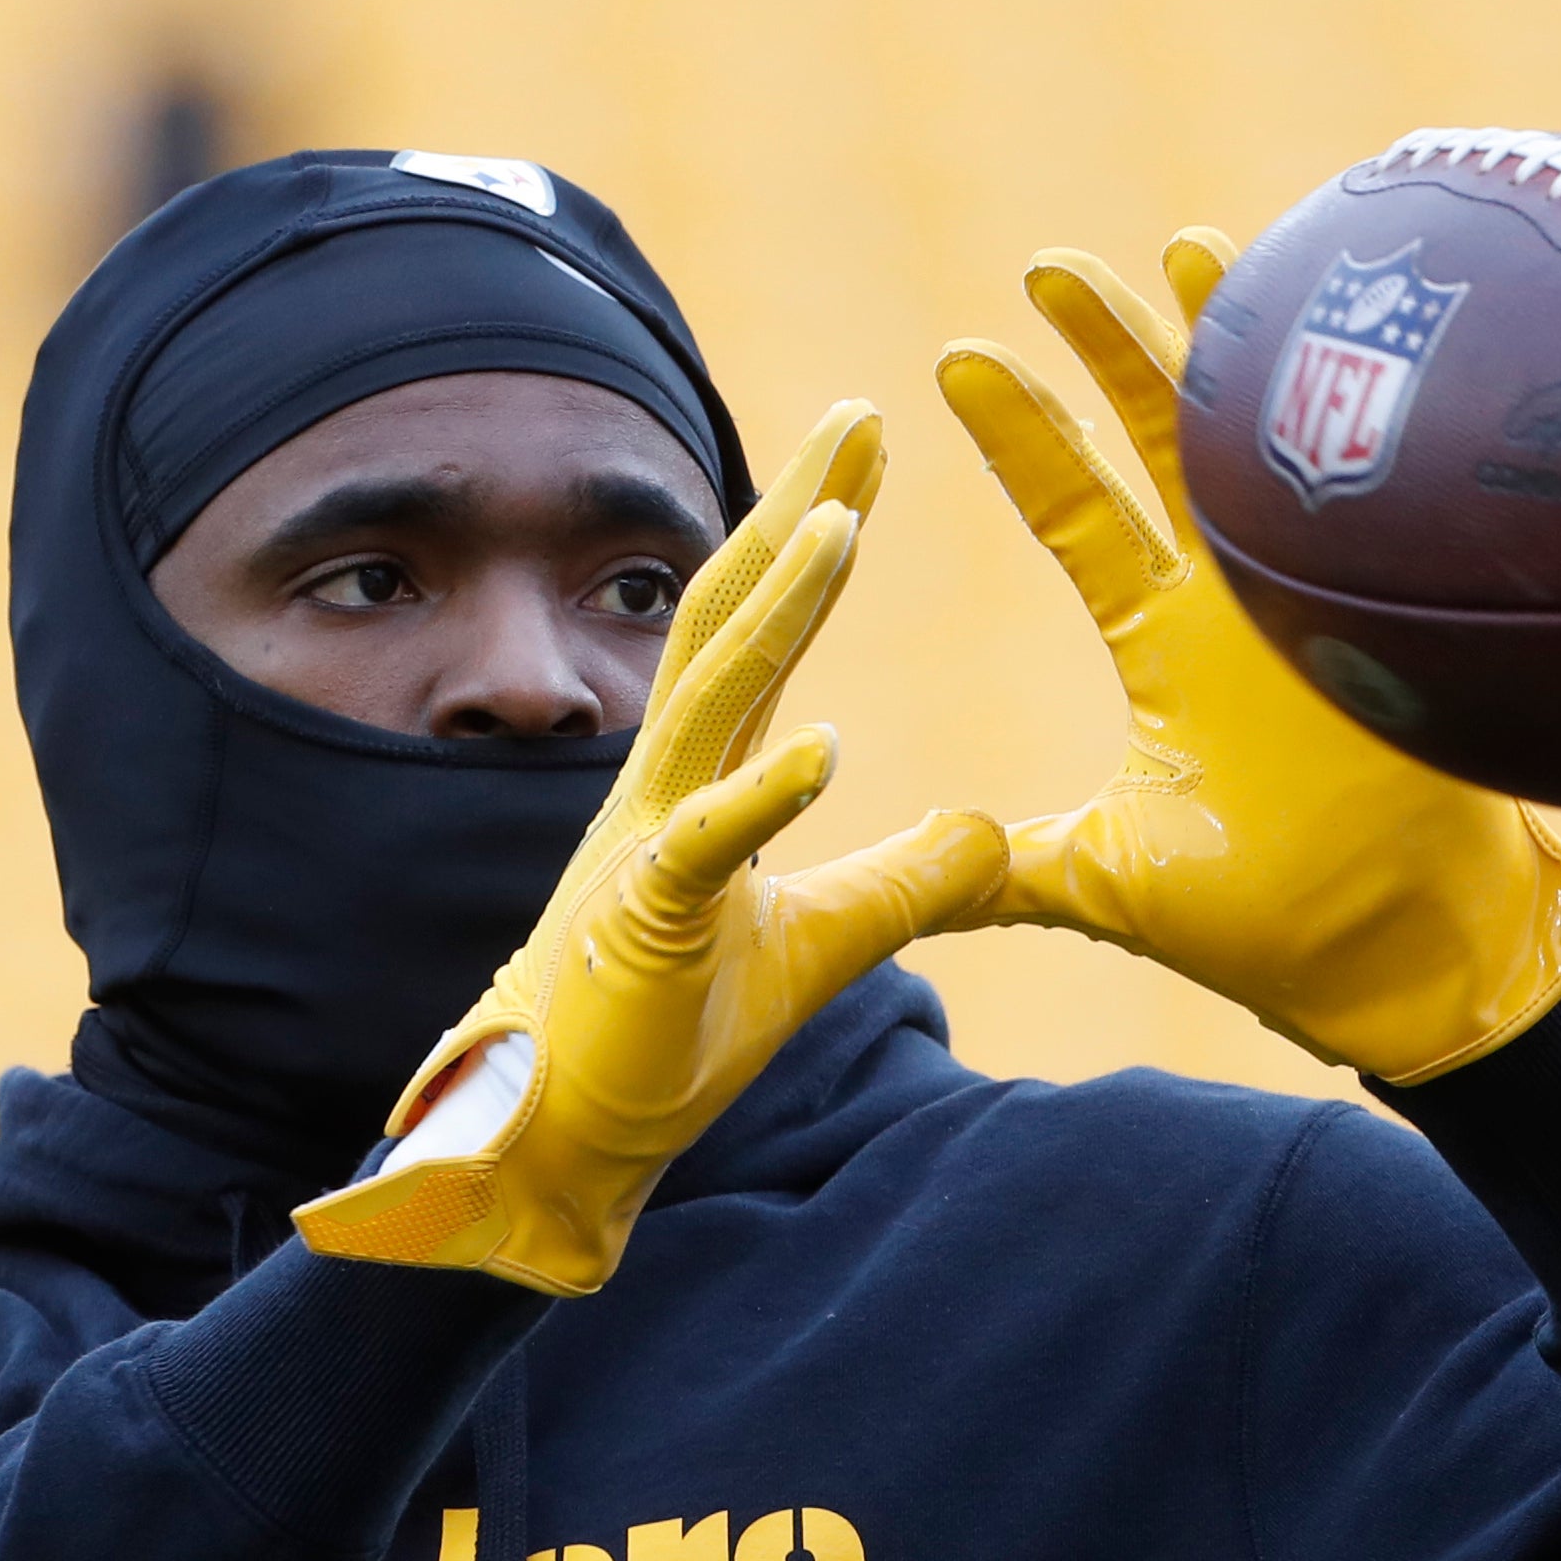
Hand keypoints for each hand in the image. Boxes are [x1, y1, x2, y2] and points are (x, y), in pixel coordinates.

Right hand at [294, 403, 1008, 1293]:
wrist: (569, 1142)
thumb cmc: (667, 1037)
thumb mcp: (820, 947)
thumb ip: (901, 884)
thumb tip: (991, 833)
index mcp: (704, 785)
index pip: (761, 634)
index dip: (811, 538)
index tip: (867, 454)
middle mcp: (668, 790)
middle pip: (731, 624)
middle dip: (793, 517)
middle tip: (860, 418)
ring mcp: (649, 847)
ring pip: (715, 700)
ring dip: (779, 611)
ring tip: (840, 524)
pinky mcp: (646, 923)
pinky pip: (706, 843)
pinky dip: (763, 792)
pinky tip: (825, 745)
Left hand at [937, 236, 1560, 1082]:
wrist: (1396, 970)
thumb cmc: (1269, 931)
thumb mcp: (1105, 885)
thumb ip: (1011, 864)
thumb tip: (920, 871)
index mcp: (1162, 648)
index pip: (1077, 513)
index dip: (1023, 436)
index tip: (958, 359)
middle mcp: (1230, 601)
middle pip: (1159, 444)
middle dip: (1110, 349)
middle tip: (1049, 267)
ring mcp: (1309, 594)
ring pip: (1256, 441)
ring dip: (1217, 345)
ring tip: (1177, 247)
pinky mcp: (1379, 612)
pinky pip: (1355, 483)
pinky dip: (1335, 400)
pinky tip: (1304, 312)